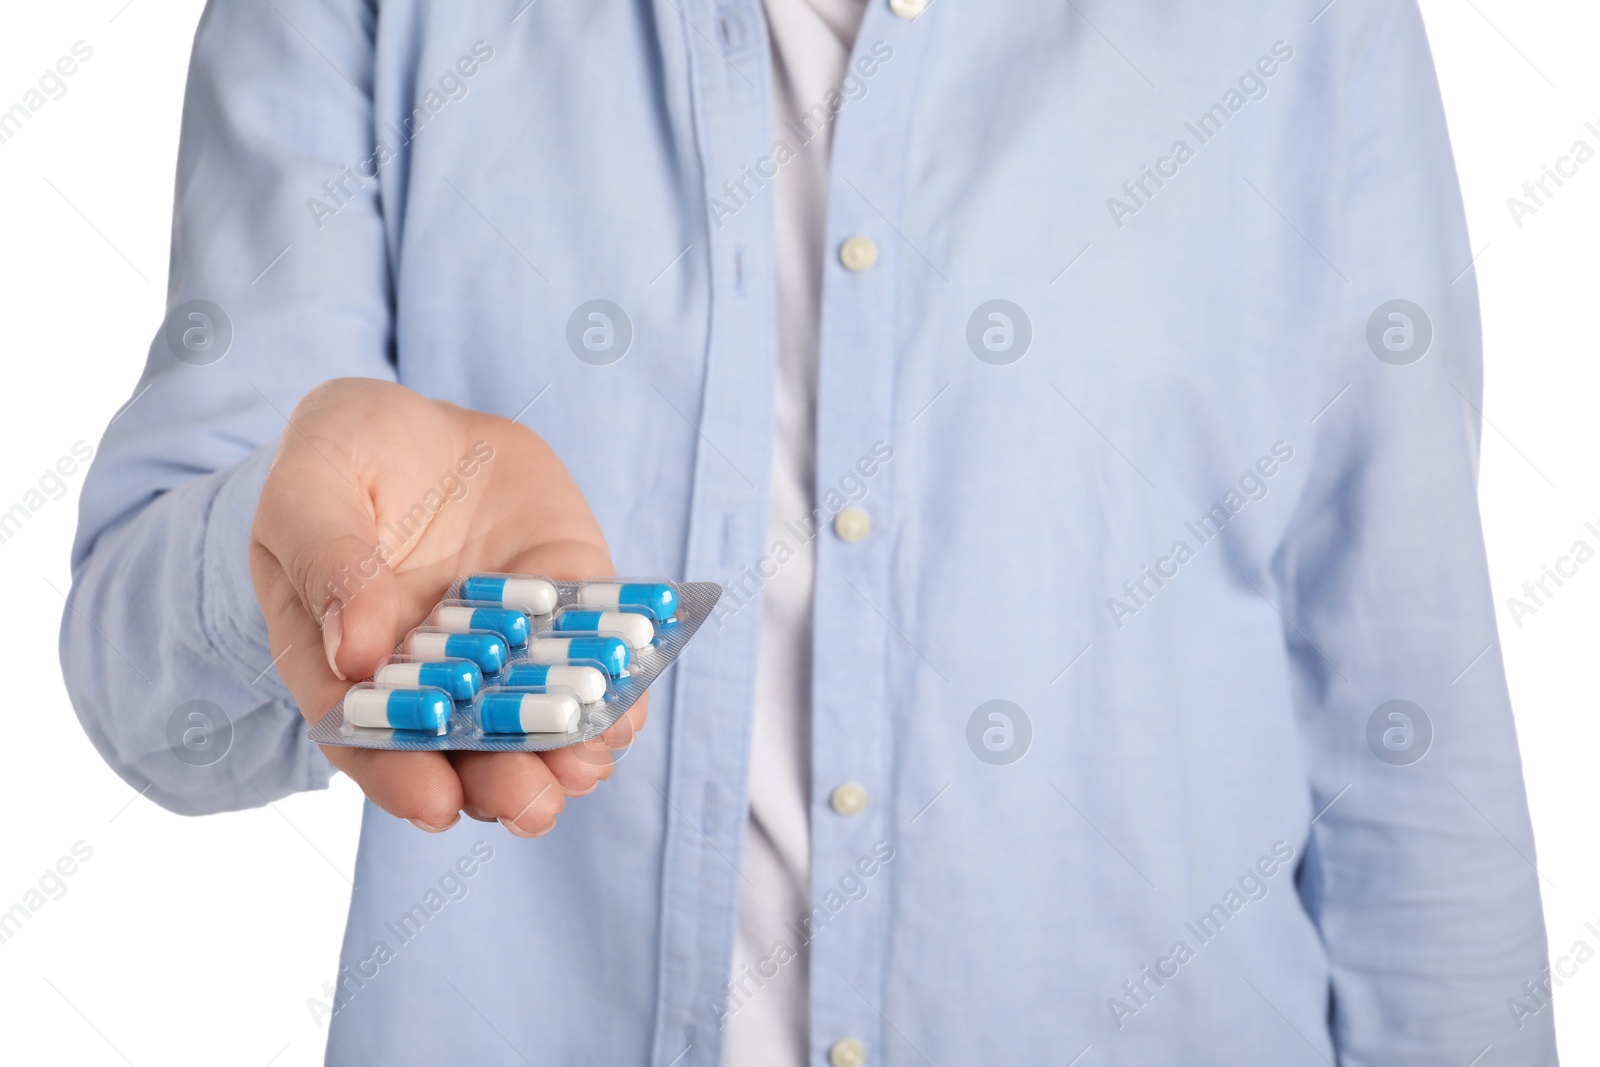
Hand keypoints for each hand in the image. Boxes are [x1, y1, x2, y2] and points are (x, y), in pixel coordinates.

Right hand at [250, 378, 643, 835]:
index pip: (368, 738)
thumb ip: (326, 559)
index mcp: (347, 663)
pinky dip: (614, 688)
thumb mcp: (310, 486)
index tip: (433, 803)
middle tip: (530, 805)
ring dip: (563, 753)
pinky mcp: (566, 606)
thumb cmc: (342, 457)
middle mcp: (432, 673)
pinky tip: (624, 707)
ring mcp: (506, 645)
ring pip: (533, 717)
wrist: (423, 422)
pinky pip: (591, 655)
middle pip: (461, 748)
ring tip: (583, 766)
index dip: (398, 775)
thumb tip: (353, 653)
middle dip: (499, 783)